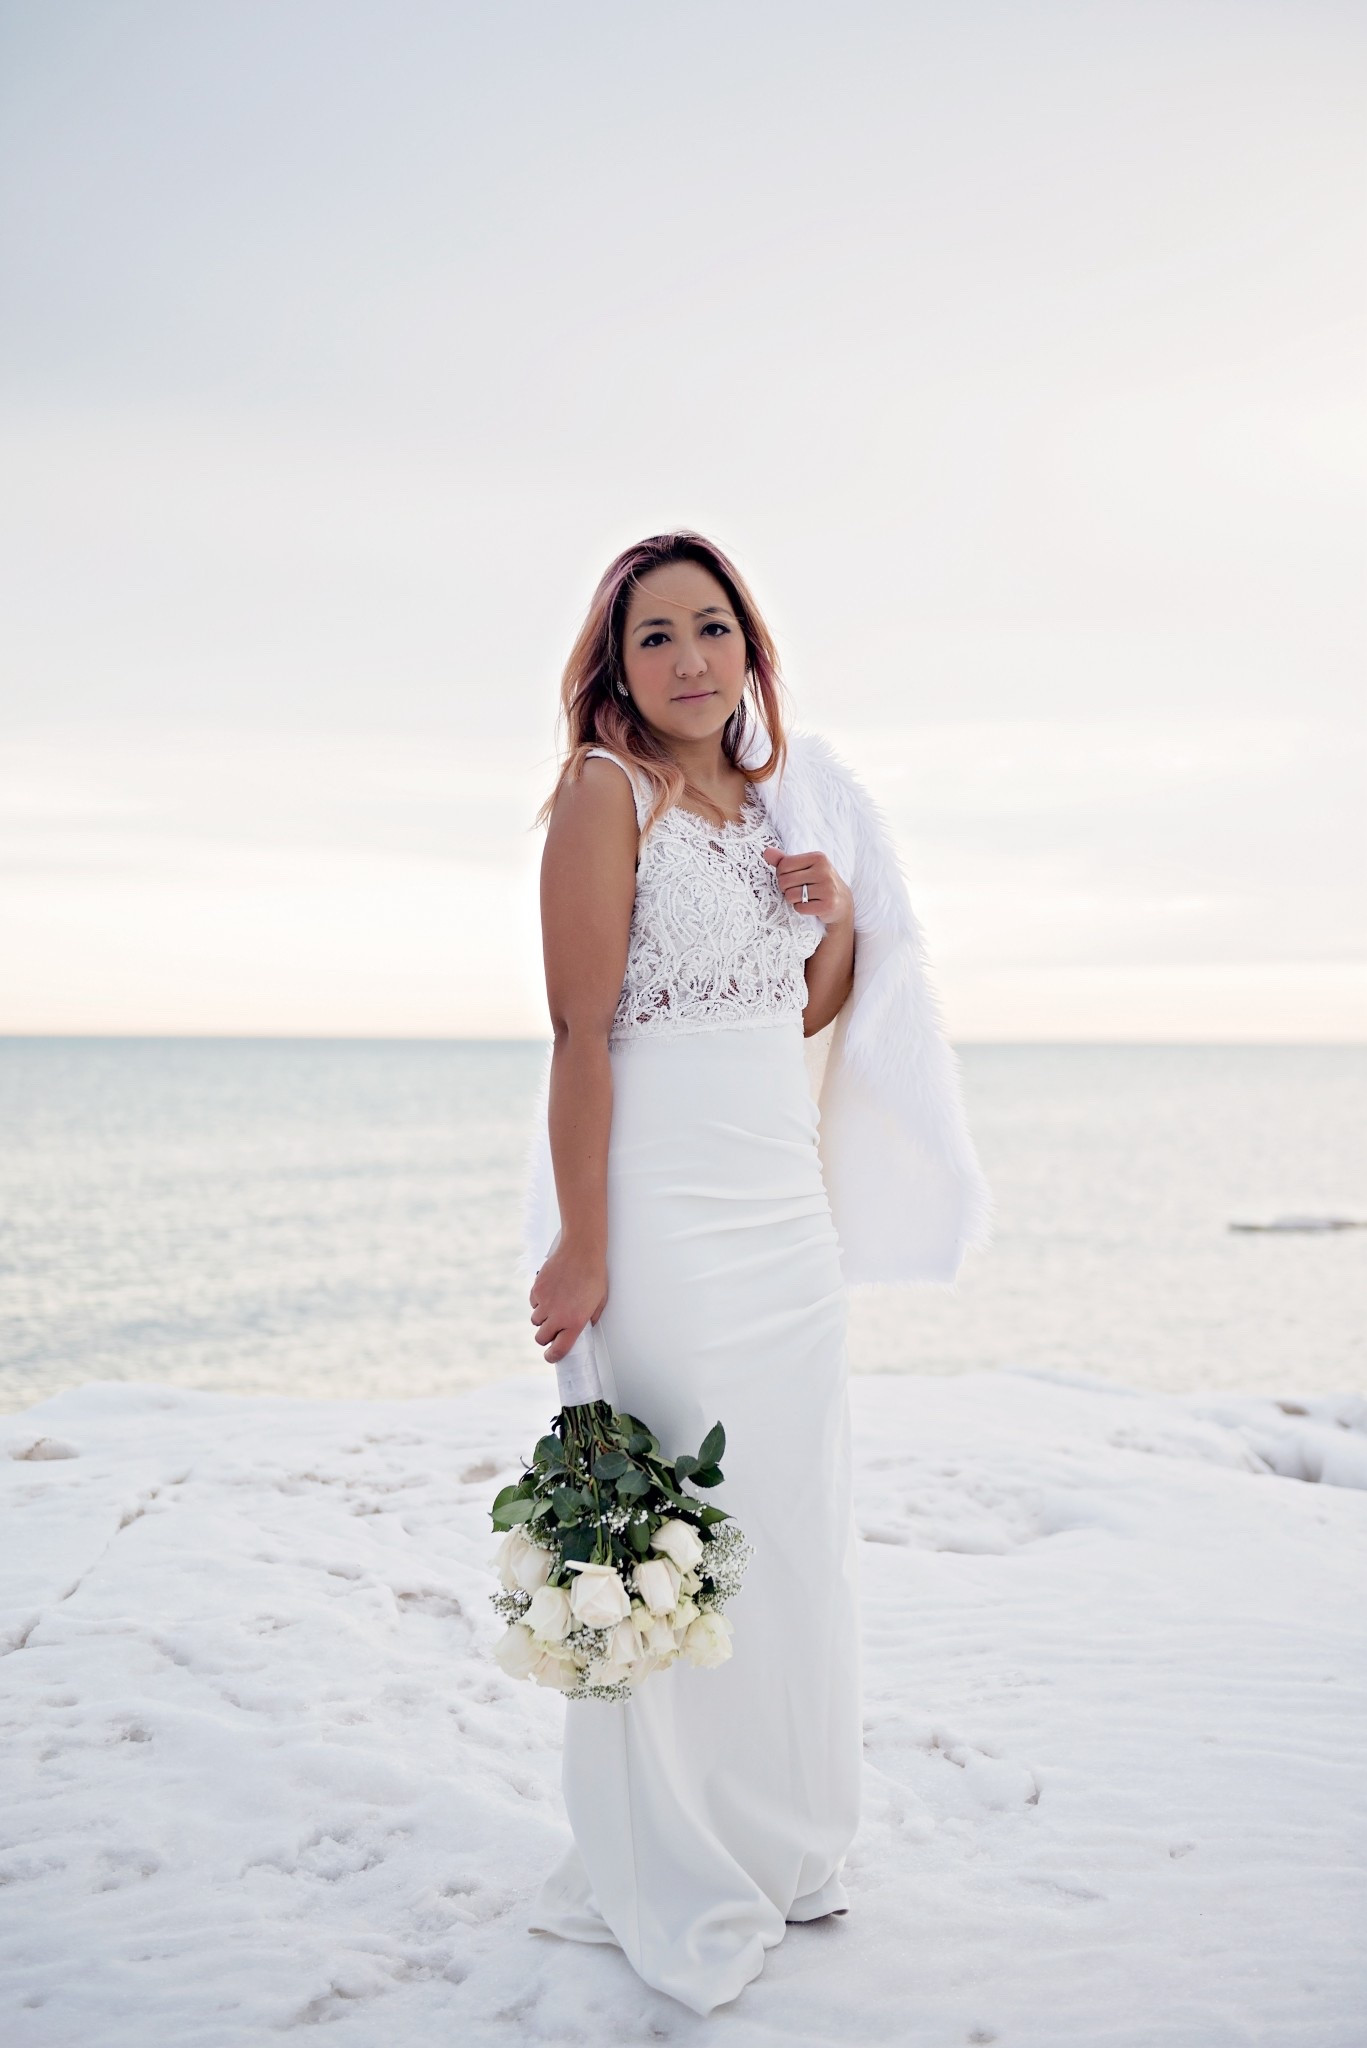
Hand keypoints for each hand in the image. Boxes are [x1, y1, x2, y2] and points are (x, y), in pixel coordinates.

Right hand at [529, 1237, 607, 1366]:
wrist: (581, 1251)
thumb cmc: (594, 1275)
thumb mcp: (599, 1301)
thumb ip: (589, 1319)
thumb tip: (583, 1328)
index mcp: (574, 1322)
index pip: (558, 1349)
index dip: (553, 1356)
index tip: (551, 1357)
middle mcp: (557, 1315)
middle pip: (541, 1338)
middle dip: (545, 1336)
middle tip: (553, 1329)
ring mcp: (545, 1302)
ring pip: (535, 1320)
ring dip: (543, 1318)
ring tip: (555, 1305)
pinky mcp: (537, 1289)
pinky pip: (533, 1303)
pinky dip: (539, 1301)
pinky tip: (551, 1292)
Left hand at [762, 846, 852, 926]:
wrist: (842, 902)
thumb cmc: (818, 882)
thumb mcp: (804, 867)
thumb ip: (784, 860)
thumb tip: (766, 851)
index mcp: (818, 858)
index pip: (784, 864)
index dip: (781, 874)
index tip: (790, 878)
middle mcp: (824, 871)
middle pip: (785, 881)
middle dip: (785, 888)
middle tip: (797, 889)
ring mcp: (828, 888)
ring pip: (791, 895)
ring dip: (792, 900)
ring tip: (803, 897)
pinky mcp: (828, 905)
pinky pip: (800, 908)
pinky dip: (800, 908)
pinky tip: (810, 905)